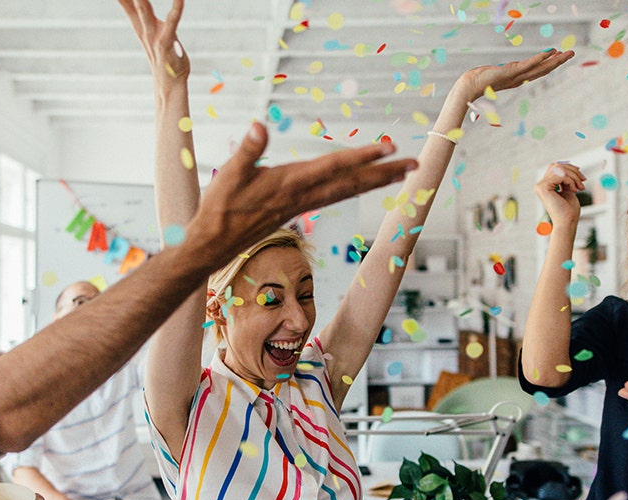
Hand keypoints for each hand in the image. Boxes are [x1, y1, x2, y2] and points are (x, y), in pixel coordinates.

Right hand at [118, 0, 188, 81]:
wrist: (170, 84)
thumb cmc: (165, 57)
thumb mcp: (152, 35)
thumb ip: (144, 18)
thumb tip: (138, 6)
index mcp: (140, 27)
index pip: (126, 3)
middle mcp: (144, 29)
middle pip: (133, 4)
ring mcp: (154, 36)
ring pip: (144, 11)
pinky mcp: (167, 42)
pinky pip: (172, 22)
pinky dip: (176, 9)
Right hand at [185, 123, 416, 261]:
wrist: (212, 244)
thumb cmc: (218, 208)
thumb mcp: (229, 174)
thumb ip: (247, 150)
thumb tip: (258, 126)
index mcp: (289, 183)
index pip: (333, 167)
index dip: (361, 157)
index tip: (387, 148)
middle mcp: (302, 195)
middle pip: (351, 182)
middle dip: (384, 172)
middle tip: (414, 164)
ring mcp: (301, 204)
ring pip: (346, 190)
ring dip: (375, 181)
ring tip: (401, 173)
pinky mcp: (296, 210)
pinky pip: (334, 197)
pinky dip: (354, 188)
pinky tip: (364, 185)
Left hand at [453, 49, 574, 102]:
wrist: (469, 86)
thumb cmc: (478, 81)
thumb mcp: (494, 75)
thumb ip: (502, 73)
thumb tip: (503, 72)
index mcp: (517, 79)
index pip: (537, 70)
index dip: (550, 63)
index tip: (560, 56)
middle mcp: (520, 78)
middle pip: (543, 69)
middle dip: (559, 62)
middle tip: (572, 53)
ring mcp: (516, 76)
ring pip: (540, 68)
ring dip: (555, 60)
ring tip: (567, 53)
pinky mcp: (511, 72)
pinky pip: (528, 64)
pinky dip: (540, 58)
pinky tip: (550, 52)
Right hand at [533, 162, 583, 226]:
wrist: (567, 222)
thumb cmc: (569, 210)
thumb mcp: (568, 189)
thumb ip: (565, 178)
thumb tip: (567, 165)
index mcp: (545, 185)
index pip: (555, 167)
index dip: (570, 168)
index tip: (581, 176)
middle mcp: (540, 185)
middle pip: (557, 165)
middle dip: (573, 171)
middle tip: (583, 180)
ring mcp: (540, 186)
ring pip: (560, 169)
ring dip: (574, 177)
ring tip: (580, 187)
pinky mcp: (542, 187)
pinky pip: (560, 176)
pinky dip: (570, 181)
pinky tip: (574, 190)